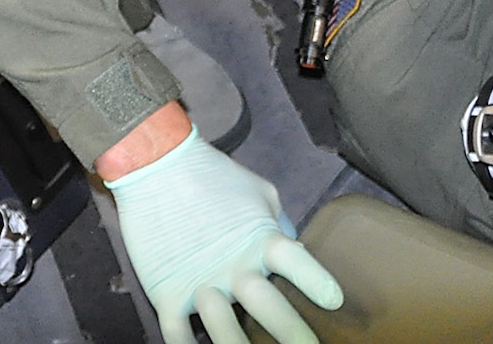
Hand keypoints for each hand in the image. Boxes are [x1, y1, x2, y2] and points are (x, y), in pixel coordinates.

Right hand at [106, 127, 342, 343]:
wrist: (157, 166)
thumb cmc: (215, 175)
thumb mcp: (260, 192)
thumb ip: (278, 223)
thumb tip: (293, 247)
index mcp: (261, 238)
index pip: (297, 263)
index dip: (317, 282)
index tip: (335, 302)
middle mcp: (235, 266)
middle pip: (270, 308)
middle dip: (292, 334)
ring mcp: (200, 283)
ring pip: (225, 333)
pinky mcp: (167, 293)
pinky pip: (176, 336)